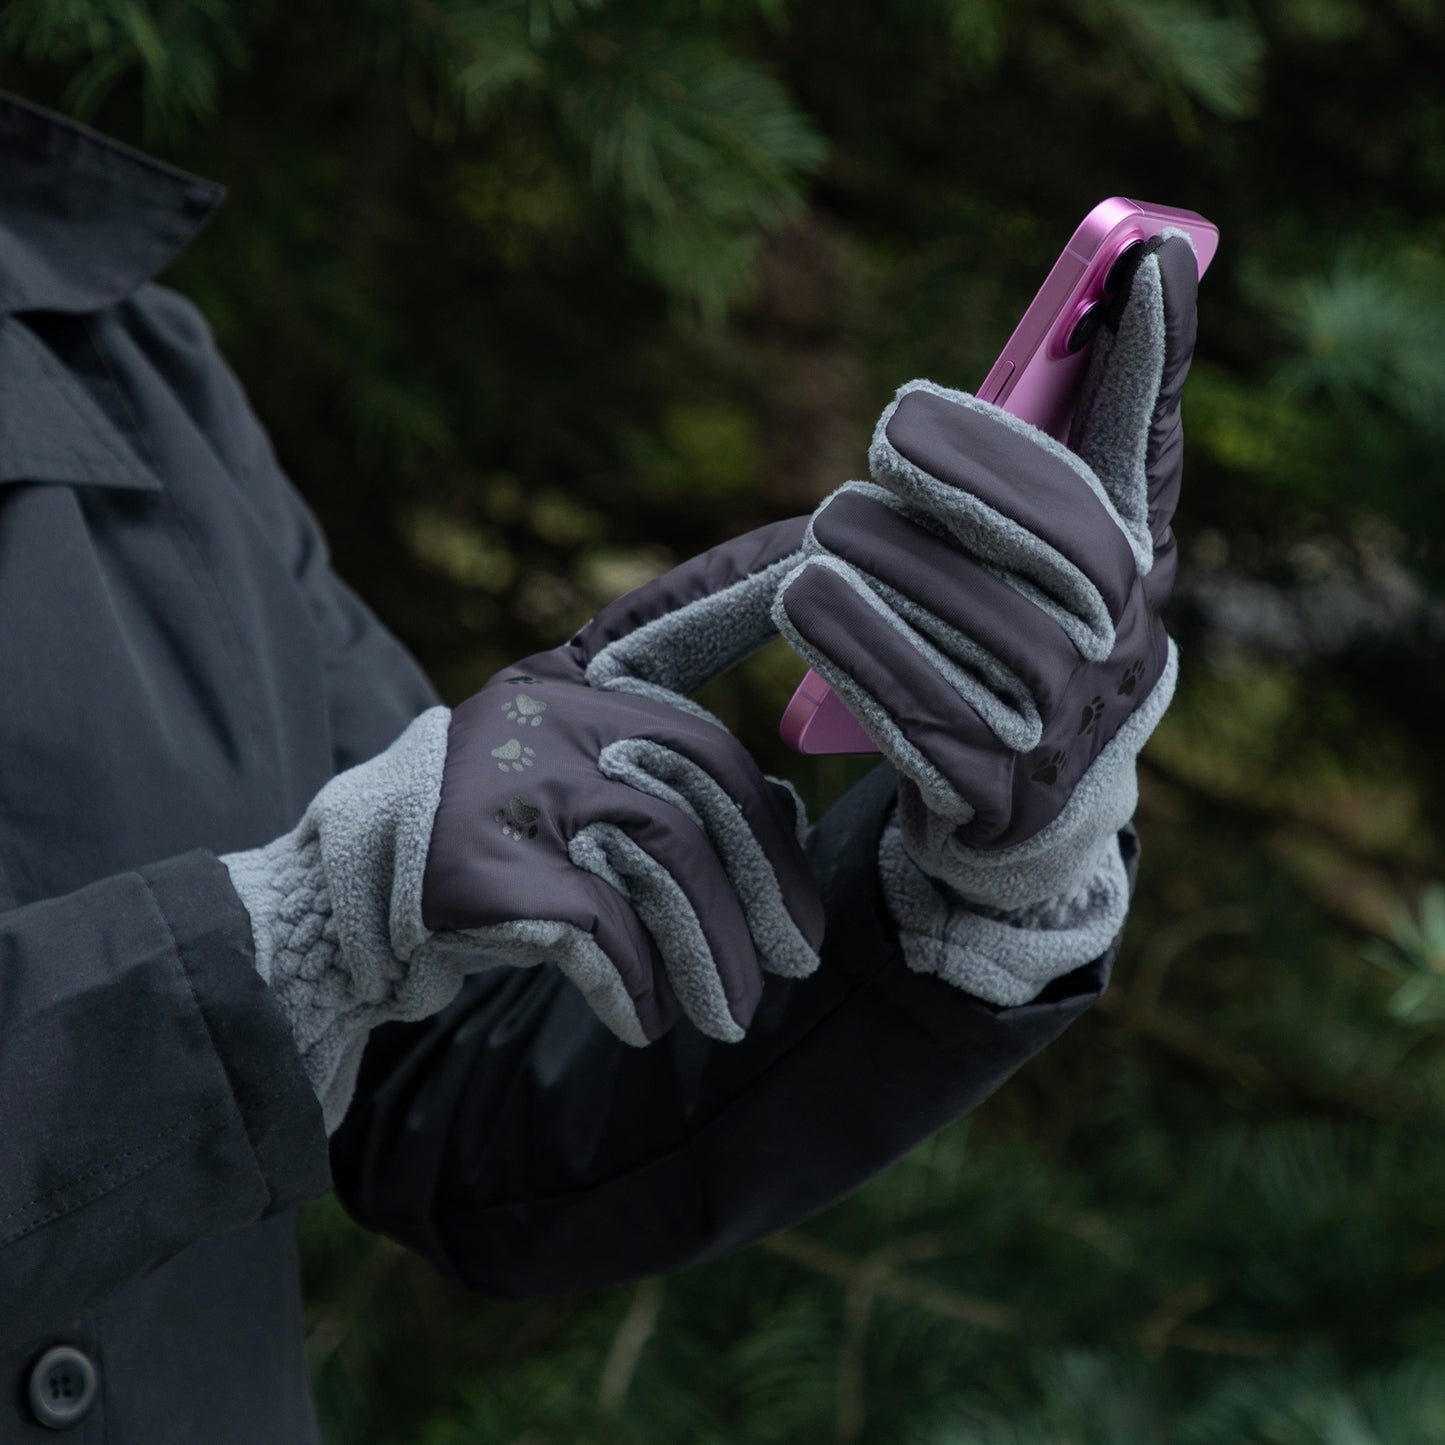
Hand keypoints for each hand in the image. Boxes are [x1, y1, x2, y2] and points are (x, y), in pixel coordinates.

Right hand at [225, 520, 823, 1130]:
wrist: (349, 911)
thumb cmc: (500, 853)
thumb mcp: (575, 790)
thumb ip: (667, 783)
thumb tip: (790, 823)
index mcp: (570, 682)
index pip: (673, 614)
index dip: (746, 574)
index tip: (825, 531)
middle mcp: (541, 709)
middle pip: (705, 776)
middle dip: (765, 881)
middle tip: (802, 961)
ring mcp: (506, 778)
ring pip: (666, 859)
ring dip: (713, 956)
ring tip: (732, 1016)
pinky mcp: (478, 862)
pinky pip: (603, 927)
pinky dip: (638, 985)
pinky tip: (644, 1020)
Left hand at [771, 235, 1197, 1000]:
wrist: (1028, 799)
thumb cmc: (1022, 635)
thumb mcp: (1048, 540)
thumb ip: (1066, 431)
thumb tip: (1141, 267)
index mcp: (1130, 568)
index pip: (1146, 461)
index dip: (1153, 365)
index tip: (1145, 258)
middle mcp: (1116, 648)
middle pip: (1057, 551)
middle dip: (967, 480)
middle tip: (882, 442)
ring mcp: (1062, 730)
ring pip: (987, 635)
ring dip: (895, 569)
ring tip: (828, 527)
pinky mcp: (993, 794)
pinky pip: (925, 719)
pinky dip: (860, 653)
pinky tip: (806, 603)